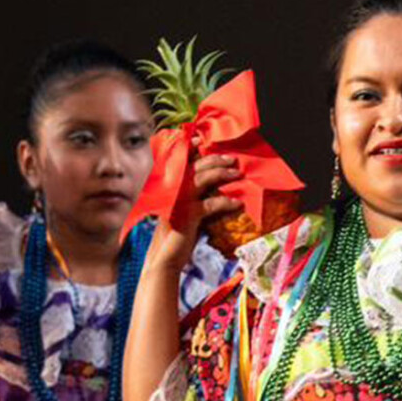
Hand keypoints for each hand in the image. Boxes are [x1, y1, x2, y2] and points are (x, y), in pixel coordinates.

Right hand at [146, 153, 246, 268]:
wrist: (164, 259)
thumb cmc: (176, 236)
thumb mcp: (184, 212)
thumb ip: (194, 198)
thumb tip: (214, 188)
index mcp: (168, 187)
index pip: (179, 162)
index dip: (190, 149)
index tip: (202, 141)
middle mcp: (171, 190)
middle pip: (195, 166)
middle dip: (215, 160)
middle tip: (232, 160)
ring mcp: (178, 201)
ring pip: (203, 178)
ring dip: (223, 174)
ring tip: (238, 174)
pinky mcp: (187, 214)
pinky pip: (211, 203)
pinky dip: (227, 202)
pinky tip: (237, 203)